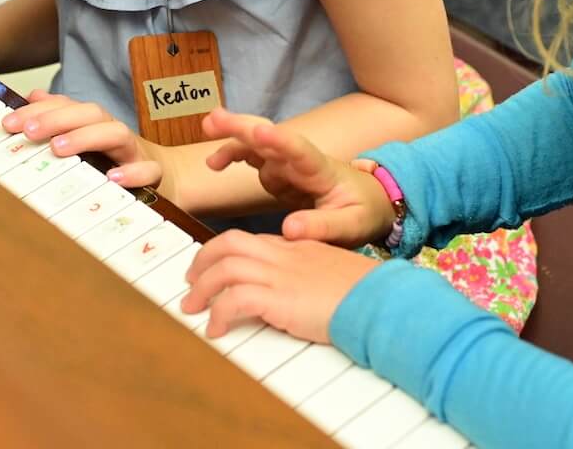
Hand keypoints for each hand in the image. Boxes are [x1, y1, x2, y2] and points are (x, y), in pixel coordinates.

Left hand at [2, 90, 177, 201]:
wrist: (170, 177)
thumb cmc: (119, 159)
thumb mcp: (88, 138)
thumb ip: (61, 117)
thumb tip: (31, 96)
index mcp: (96, 123)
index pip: (67, 107)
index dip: (37, 111)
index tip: (8, 123)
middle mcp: (114, 131)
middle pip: (91, 113)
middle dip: (58, 119)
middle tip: (28, 132)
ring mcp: (136, 151)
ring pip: (117, 133)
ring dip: (87, 137)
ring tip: (59, 149)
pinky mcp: (155, 174)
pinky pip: (149, 170)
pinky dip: (133, 173)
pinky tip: (112, 179)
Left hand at [180, 231, 379, 340]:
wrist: (381, 299)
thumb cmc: (366, 293)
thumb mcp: (334, 276)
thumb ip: (311, 276)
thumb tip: (295, 294)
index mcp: (298, 247)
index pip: (251, 241)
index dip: (225, 253)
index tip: (212, 268)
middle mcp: (285, 255)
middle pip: (229, 244)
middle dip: (202, 261)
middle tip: (190, 283)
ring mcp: (281, 274)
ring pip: (225, 268)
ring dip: (202, 288)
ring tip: (192, 309)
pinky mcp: (280, 298)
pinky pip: (235, 299)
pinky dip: (219, 314)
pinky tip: (216, 330)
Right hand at [201, 108, 394, 245]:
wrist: (370, 201)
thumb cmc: (363, 212)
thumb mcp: (352, 225)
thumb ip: (322, 226)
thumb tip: (288, 229)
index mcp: (321, 171)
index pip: (300, 151)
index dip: (279, 141)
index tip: (260, 133)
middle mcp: (300, 161)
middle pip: (270, 138)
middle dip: (243, 127)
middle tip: (216, 119)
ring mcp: (287, 164)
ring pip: (256, 144)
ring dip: (232, 136)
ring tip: (207, 128)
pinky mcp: (278, 172)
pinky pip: (252, 159)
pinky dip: (233, 155)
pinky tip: (214, 163)